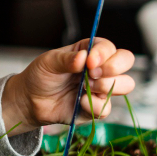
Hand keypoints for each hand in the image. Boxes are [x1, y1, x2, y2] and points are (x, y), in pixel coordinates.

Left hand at [1, 37, 134, 134]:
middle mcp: (100, 68)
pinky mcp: (96, 107)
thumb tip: (83, 58)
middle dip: (114, 67)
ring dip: (107, 85)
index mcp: (89, 51)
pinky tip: (79, 101)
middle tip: (92, 74)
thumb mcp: (49, 62)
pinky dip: (94, 105)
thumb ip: (66, 59)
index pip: (109, 47)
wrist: (30, 100)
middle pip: (126, 61)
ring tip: (85, 86)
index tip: (90, 62)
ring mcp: (100, 88)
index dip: (104, 53)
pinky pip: (107, 108)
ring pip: (125, 84)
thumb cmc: (40, 76)